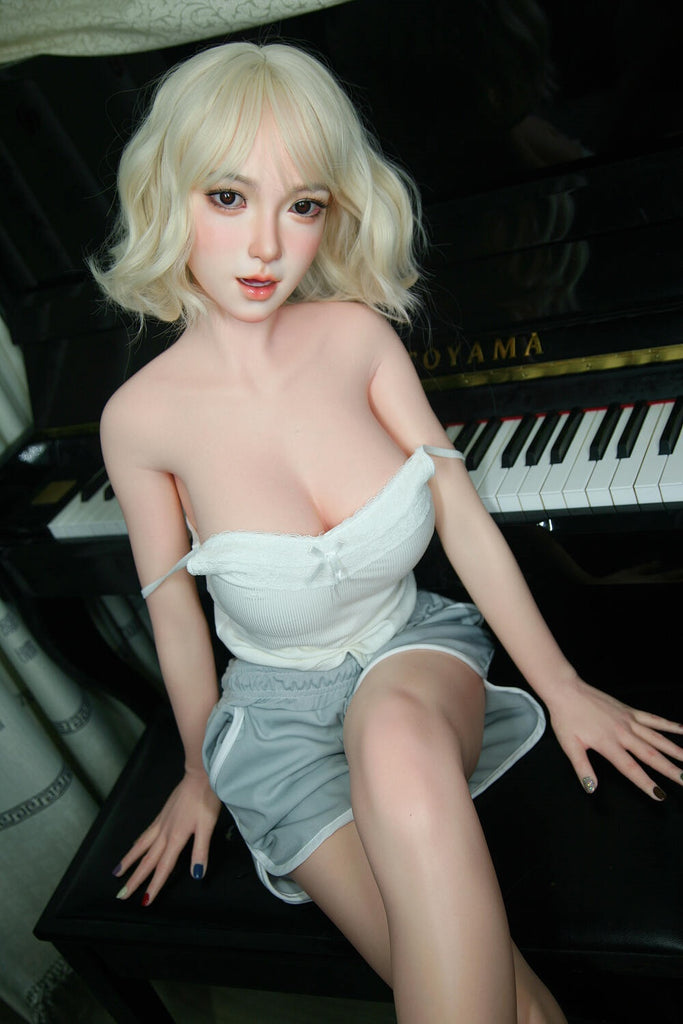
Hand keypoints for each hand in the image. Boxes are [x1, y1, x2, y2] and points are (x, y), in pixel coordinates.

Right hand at [112, 770, 221, 905]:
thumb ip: (201, 851)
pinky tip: (135, 847)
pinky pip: (145, 834)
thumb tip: (197, 875)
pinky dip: (137, 845)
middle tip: (121, 895)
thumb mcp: (207, 827)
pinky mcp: (162, 815)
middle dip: (134, 879)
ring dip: (129, 862)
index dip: (154, 885)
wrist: (199, 775)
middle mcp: (164, 832)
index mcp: (175, 838)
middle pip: (147, 860)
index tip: (144, 901)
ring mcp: (161, 823)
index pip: (163, 867)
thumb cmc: (205, 800)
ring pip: (141, 846)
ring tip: (117, 873)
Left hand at [546, 676, 682, 799]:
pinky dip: (669, 725)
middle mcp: (623, 732)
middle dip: (670, 769)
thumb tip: (591, 789)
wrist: (566, 690)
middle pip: (651, 754)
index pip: (630, 768)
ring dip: (675, 750)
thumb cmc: (565, 718)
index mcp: (608, 743)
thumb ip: (582, 768)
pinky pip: (653, 719)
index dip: (645, 783)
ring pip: (657, 738)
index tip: (659, 795)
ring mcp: (629, 720)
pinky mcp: (629, 710)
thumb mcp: (569, 745)